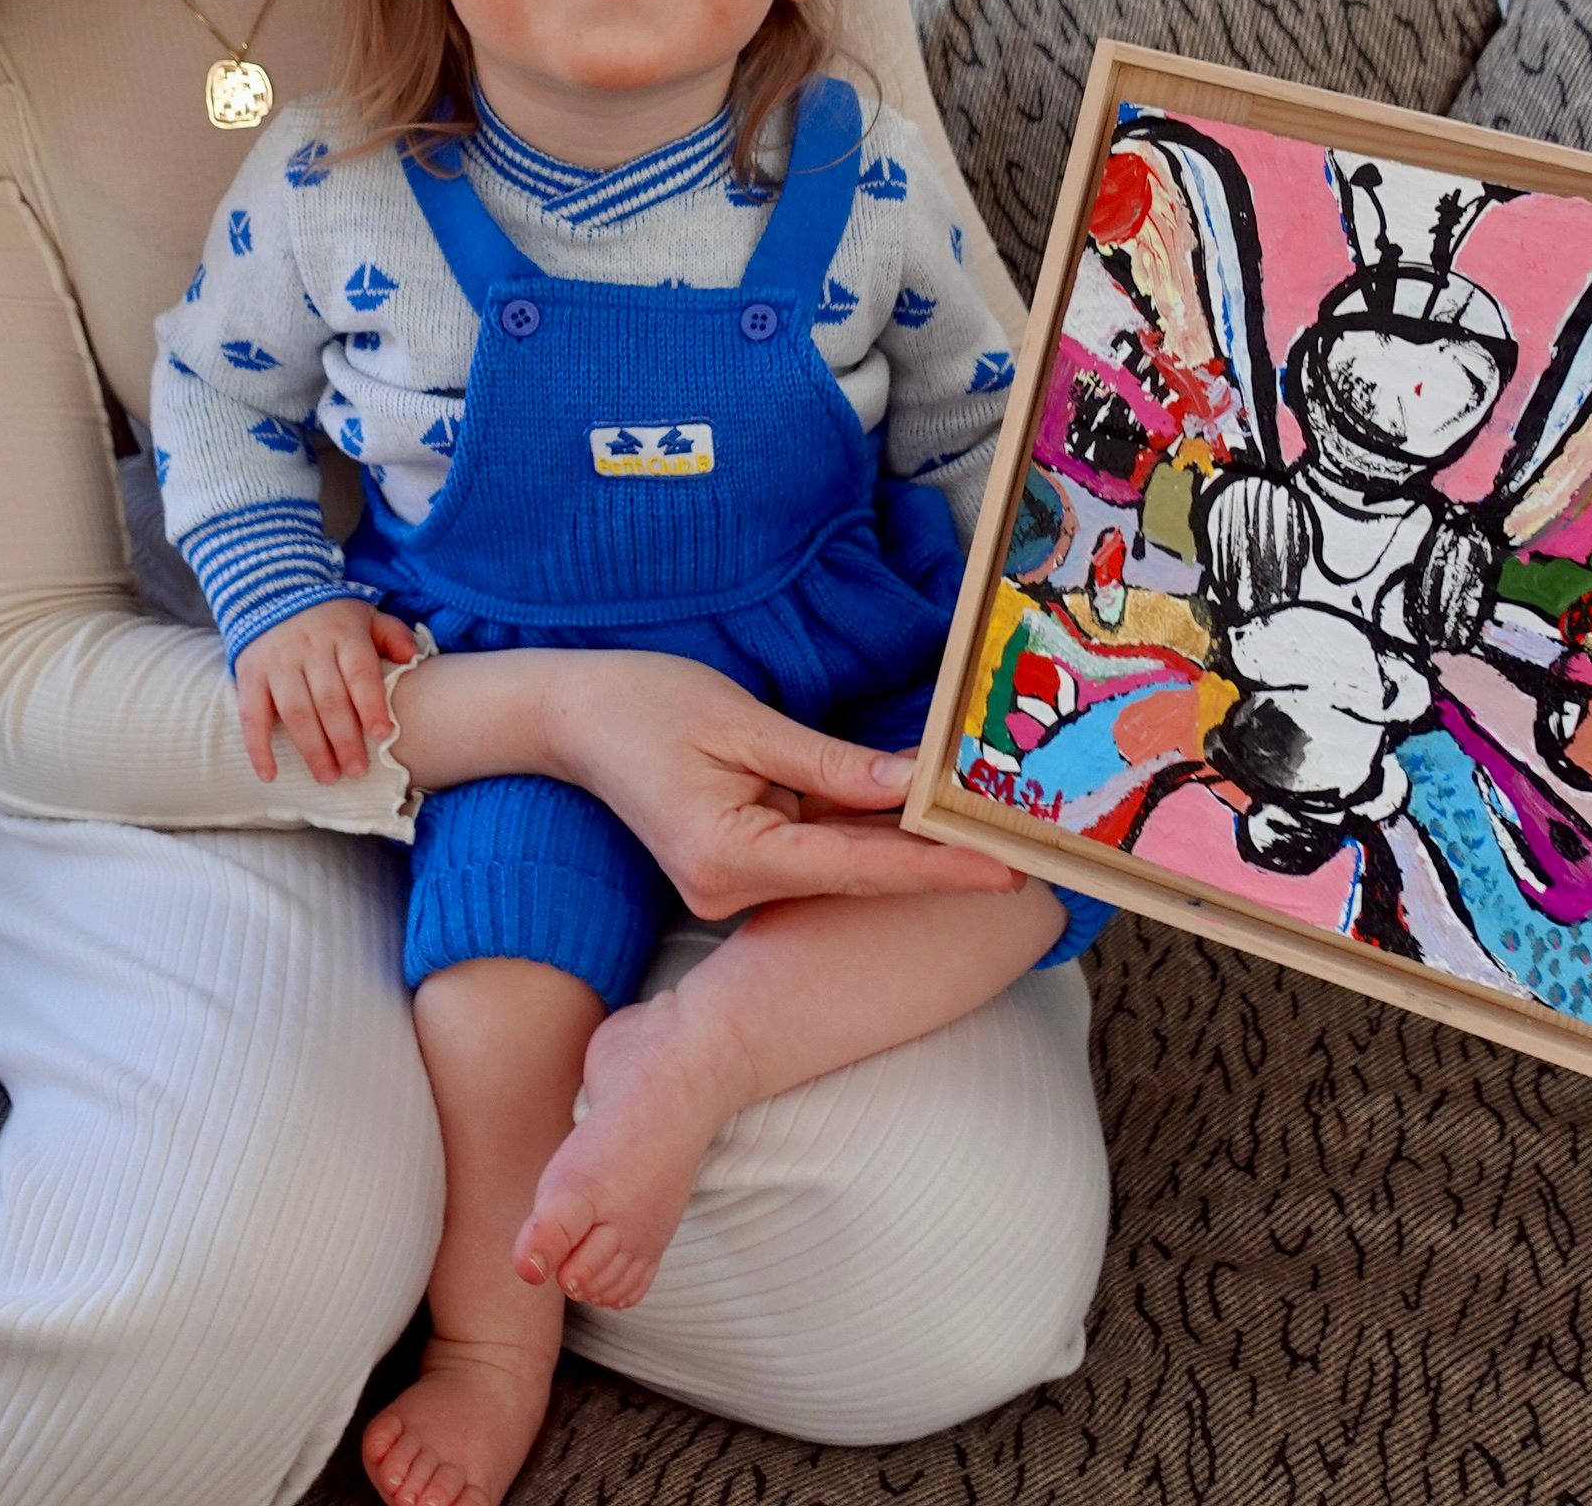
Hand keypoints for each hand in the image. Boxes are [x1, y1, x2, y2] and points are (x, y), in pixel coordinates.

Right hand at [236, 601, 419, 785]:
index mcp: (343, 633)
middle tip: (357, 771)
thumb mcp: (365, 615)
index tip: (382, 735)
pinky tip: (270, 775)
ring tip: (328, 777)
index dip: (371, 704)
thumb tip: (413, 657)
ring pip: (295, 711)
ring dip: (312, 749)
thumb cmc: (331, 617)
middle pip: (329, 700)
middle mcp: (309, 648)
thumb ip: (392, 635)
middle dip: (344, 740)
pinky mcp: (249, 675)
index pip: (359, 672)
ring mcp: (276, 662)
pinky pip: (252, 714)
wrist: (272, 592)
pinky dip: (258, 747)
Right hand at [541, 654, 1028, 919]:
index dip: (935, 868)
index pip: (854, 868)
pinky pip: (812, 852)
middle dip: (935, 860)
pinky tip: (916, 814)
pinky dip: (861, 832)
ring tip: (985, 824)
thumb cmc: (644, 704)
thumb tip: (912, 784)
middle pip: (854, 877)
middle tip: (1022, 845)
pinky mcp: (733, 868)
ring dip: (903, 843)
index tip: (1003, 870)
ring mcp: (728, 885)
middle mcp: (728, 887)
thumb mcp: (743, 723)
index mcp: (727, 855)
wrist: (568, 716)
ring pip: (837, 867)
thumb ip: (830, 764)